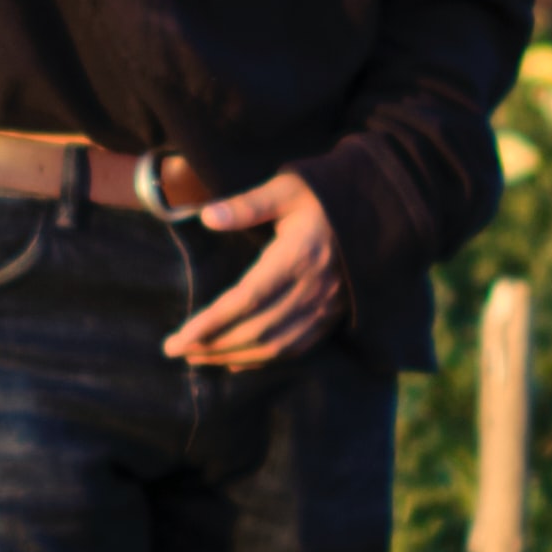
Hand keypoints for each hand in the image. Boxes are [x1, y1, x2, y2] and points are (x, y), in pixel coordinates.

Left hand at [166, 169, 342, 370]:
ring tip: (198, 358)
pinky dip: (264, 360)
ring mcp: (325, 305)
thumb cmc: (323, 194)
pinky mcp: (332, 314)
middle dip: (213, 345)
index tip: (178, 338)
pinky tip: (237, 363)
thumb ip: (247, 204)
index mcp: (297, 256)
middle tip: (176, 350)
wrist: (375, 210)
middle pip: (257, 330)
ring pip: (275, 345)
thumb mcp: (286, 188)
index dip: (210, 323)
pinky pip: (296, 347)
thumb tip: (207, 217)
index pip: (246, 299)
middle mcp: (312, 288)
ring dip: (234, 357)